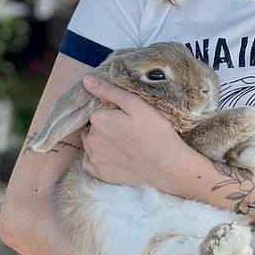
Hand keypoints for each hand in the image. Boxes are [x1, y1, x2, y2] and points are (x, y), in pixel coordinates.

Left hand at [80, 75, 197, 191]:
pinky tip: (116, 157)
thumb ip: (110, 91)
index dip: (112, 113)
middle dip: (105, 127)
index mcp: (98, 119)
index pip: (98, 110)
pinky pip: (90, 162)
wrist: (168, 167)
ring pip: (91, 143)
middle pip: (92, 127)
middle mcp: (90, 139)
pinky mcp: (98, 174)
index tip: (128, 119)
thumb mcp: (136, 105)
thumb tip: (86, 81)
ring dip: (101, 141)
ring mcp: (93, 158)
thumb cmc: (155, 132)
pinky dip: (98, 158)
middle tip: (128, 131)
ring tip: (123, 144)